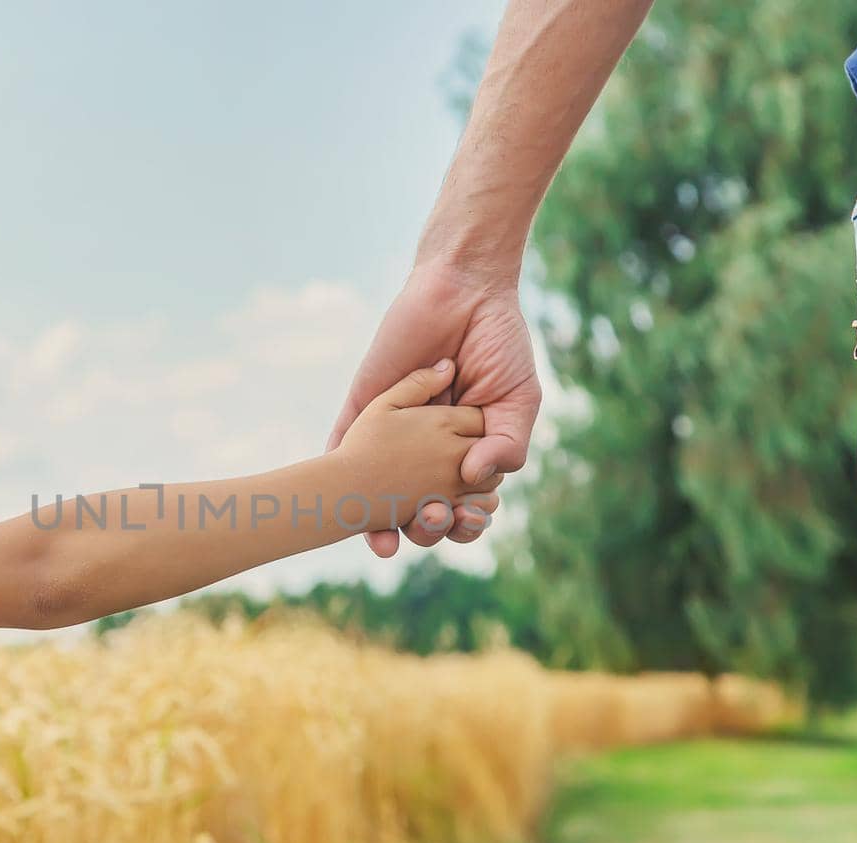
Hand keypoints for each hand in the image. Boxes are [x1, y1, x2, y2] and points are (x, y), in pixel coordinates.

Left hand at [334, 360, 501, 531]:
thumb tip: (473, 478)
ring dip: (380, 521)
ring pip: (378, 488)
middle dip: (426, 525)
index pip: (462, 503)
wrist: (466, 292)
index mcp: (464, 451)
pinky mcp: (365, 406)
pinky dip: (339, 473)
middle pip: (419, 506)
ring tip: (389, 536)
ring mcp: (393, 430)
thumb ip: (507, 443)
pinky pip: (344, 441)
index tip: (467, 518)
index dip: (463, 521)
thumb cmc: (499, 344)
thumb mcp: (517, 399)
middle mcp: (425, 449)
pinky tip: (344, 501)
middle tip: (433, 518)